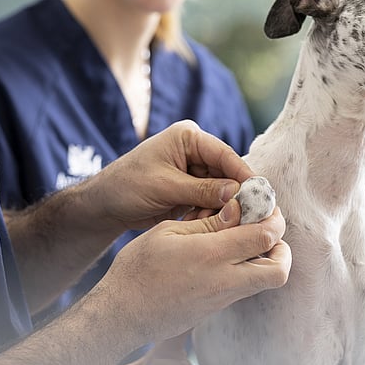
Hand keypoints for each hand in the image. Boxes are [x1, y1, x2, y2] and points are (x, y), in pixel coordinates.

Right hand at [91, 196, 289, 343]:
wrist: (121, 315)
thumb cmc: (137, 268)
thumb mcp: (168, 233)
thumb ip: (207, 222)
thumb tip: (237, 209)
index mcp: (213, 255)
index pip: (266, 235)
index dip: (273, 217)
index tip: (263, 207)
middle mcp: (225, 281)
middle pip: (279, 270)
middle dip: (281, 248)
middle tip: (264, 230)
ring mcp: (222, 300)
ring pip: (264, 281)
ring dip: (264, 259)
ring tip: (240, 240)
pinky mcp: (214, 310)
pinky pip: (243, 289)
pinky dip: (243, 270)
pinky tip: (221, 256)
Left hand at [92, 120, 254, 229]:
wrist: (104, 205)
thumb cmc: (126, 186)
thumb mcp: (165, 186)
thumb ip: (201, 189)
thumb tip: (237, 193)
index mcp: (188, 137)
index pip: (224, 154)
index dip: (243, 173)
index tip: (260, 193)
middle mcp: (194, 151)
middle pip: (227, 172)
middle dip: (236, 195)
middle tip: (250, 216)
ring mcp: (193, 171)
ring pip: (222, 190)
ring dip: (224, 208)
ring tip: (226, 224)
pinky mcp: (191, 190)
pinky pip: (211, 202)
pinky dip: (213, 215)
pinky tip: (211, 227)